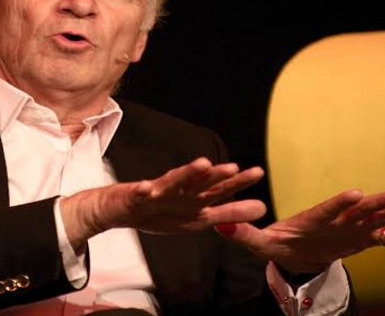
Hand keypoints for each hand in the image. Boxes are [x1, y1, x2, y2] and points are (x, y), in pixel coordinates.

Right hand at [59, 157, 266, 248]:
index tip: (257, 173)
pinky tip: (147, 187)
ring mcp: (157, 192)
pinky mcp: (136, 196)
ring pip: (174, 182)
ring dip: (187, 174)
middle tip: (234, 168)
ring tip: (201, 165)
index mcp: (195, 200)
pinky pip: (140, 194)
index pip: (219, 190)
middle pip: (200, 183)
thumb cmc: (161, 212)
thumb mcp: (198, 219)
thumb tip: (263, 209)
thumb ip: (229, 213)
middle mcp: (180, 192)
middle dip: (216, 176)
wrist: (120, 209)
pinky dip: (144, 190)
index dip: (238, 182)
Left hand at [215, 189, 384, 273]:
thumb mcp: (259, 242)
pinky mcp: (360, 240)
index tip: (354, 193)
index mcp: (312, 218)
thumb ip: (243, 235)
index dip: (339, 204)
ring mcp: (350, 229)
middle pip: (357, 210)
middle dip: (375, 203)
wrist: (293, 248)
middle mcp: (335, 220)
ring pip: (375, 219)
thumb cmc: (277, 240)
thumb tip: (219, 227)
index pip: (326, 210)